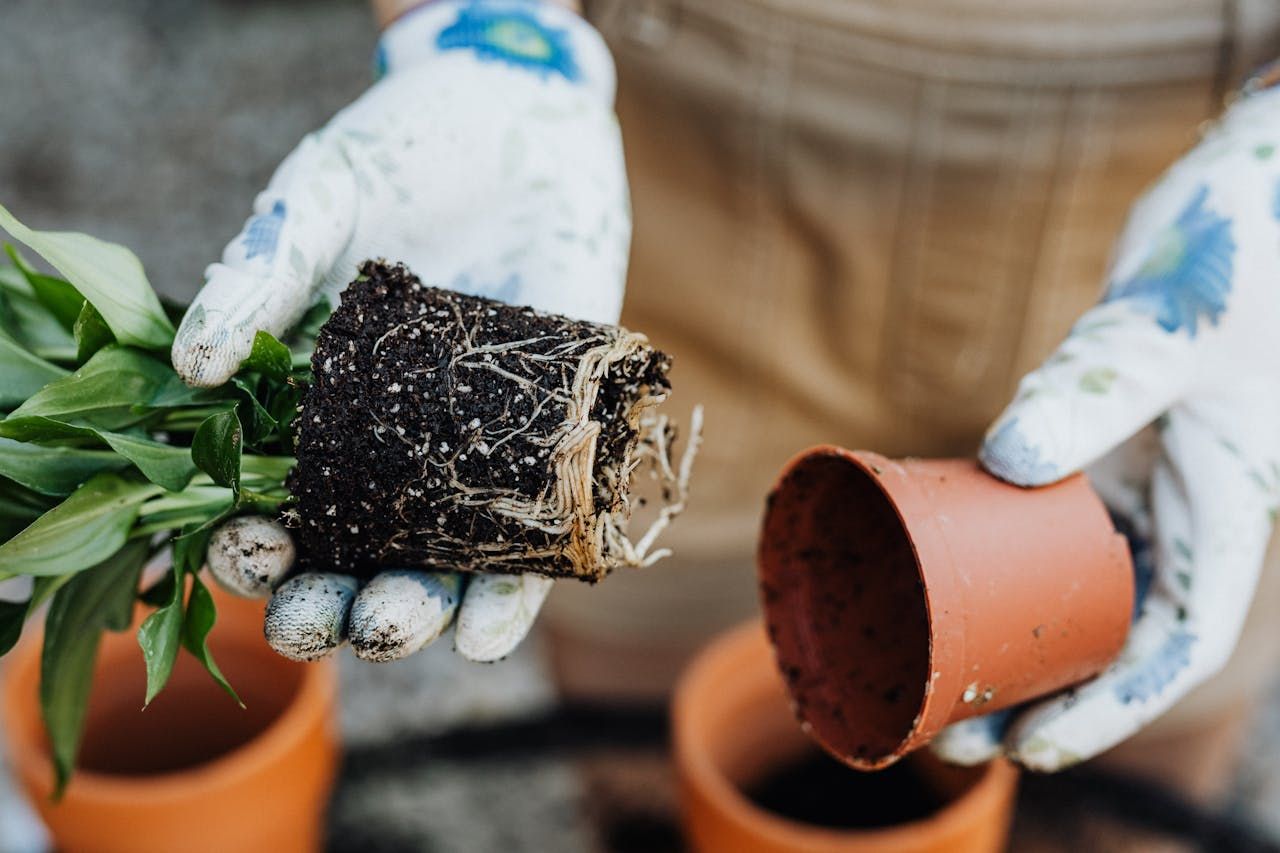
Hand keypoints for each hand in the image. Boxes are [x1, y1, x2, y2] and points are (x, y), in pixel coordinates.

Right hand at [174, 0, 628, 661]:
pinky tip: (486, 629)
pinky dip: (509, 597)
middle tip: (323, 614)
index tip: (251, 545)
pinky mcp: (546, 447)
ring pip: (433, 571)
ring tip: (398, 622)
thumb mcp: (322, 200)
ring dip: (412, 618)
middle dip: (327, 607)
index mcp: (309, 407)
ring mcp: (466, 455)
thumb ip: (261, 272)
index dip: (247, 544)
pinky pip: (528, 546)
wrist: (525, 123)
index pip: (265, 503)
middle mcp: (386, 449)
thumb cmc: (406, 153)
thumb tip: (191, 363)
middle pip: (346, 561)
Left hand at [933, 89, 1279, 770]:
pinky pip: (1041, 516)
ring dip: (1007, 635)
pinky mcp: (1093, 435)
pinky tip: (932, 577)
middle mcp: (1177, 507)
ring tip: (923, 675)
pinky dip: (994, 556)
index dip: (1107, 708)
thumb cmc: (1238, 255)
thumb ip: (1098, 388)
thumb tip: (1005, 460)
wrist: (1244, 191)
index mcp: (1220, 511)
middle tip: (945, 730)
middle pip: (1108, 630)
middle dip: (1037, 690)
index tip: (1030, 749)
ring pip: (1070, 582)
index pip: (1171, 643)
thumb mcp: (1170, 330)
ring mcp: (1134, 473)